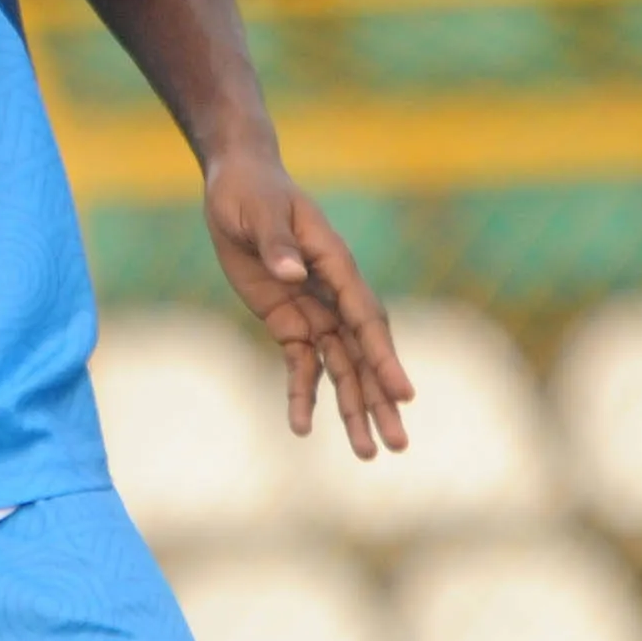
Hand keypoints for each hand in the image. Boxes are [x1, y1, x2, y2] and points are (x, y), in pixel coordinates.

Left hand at [205, 156, 412, 456]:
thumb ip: (276, 244)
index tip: (404, 394)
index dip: (384, 358)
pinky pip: (301, 365)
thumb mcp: (259, 213)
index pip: (366, 318)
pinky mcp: (290, 322)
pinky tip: (302, 429)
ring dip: (353, 408)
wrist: (237, 186)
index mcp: (336, 263)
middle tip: (398, 444)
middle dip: (380, 399)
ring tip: (368, 454)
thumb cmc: (252, 192)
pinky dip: (302, 396)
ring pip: (342, 368)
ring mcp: (316, 310)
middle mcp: (335, 293)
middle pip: (364, 354)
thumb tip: (292, 273)